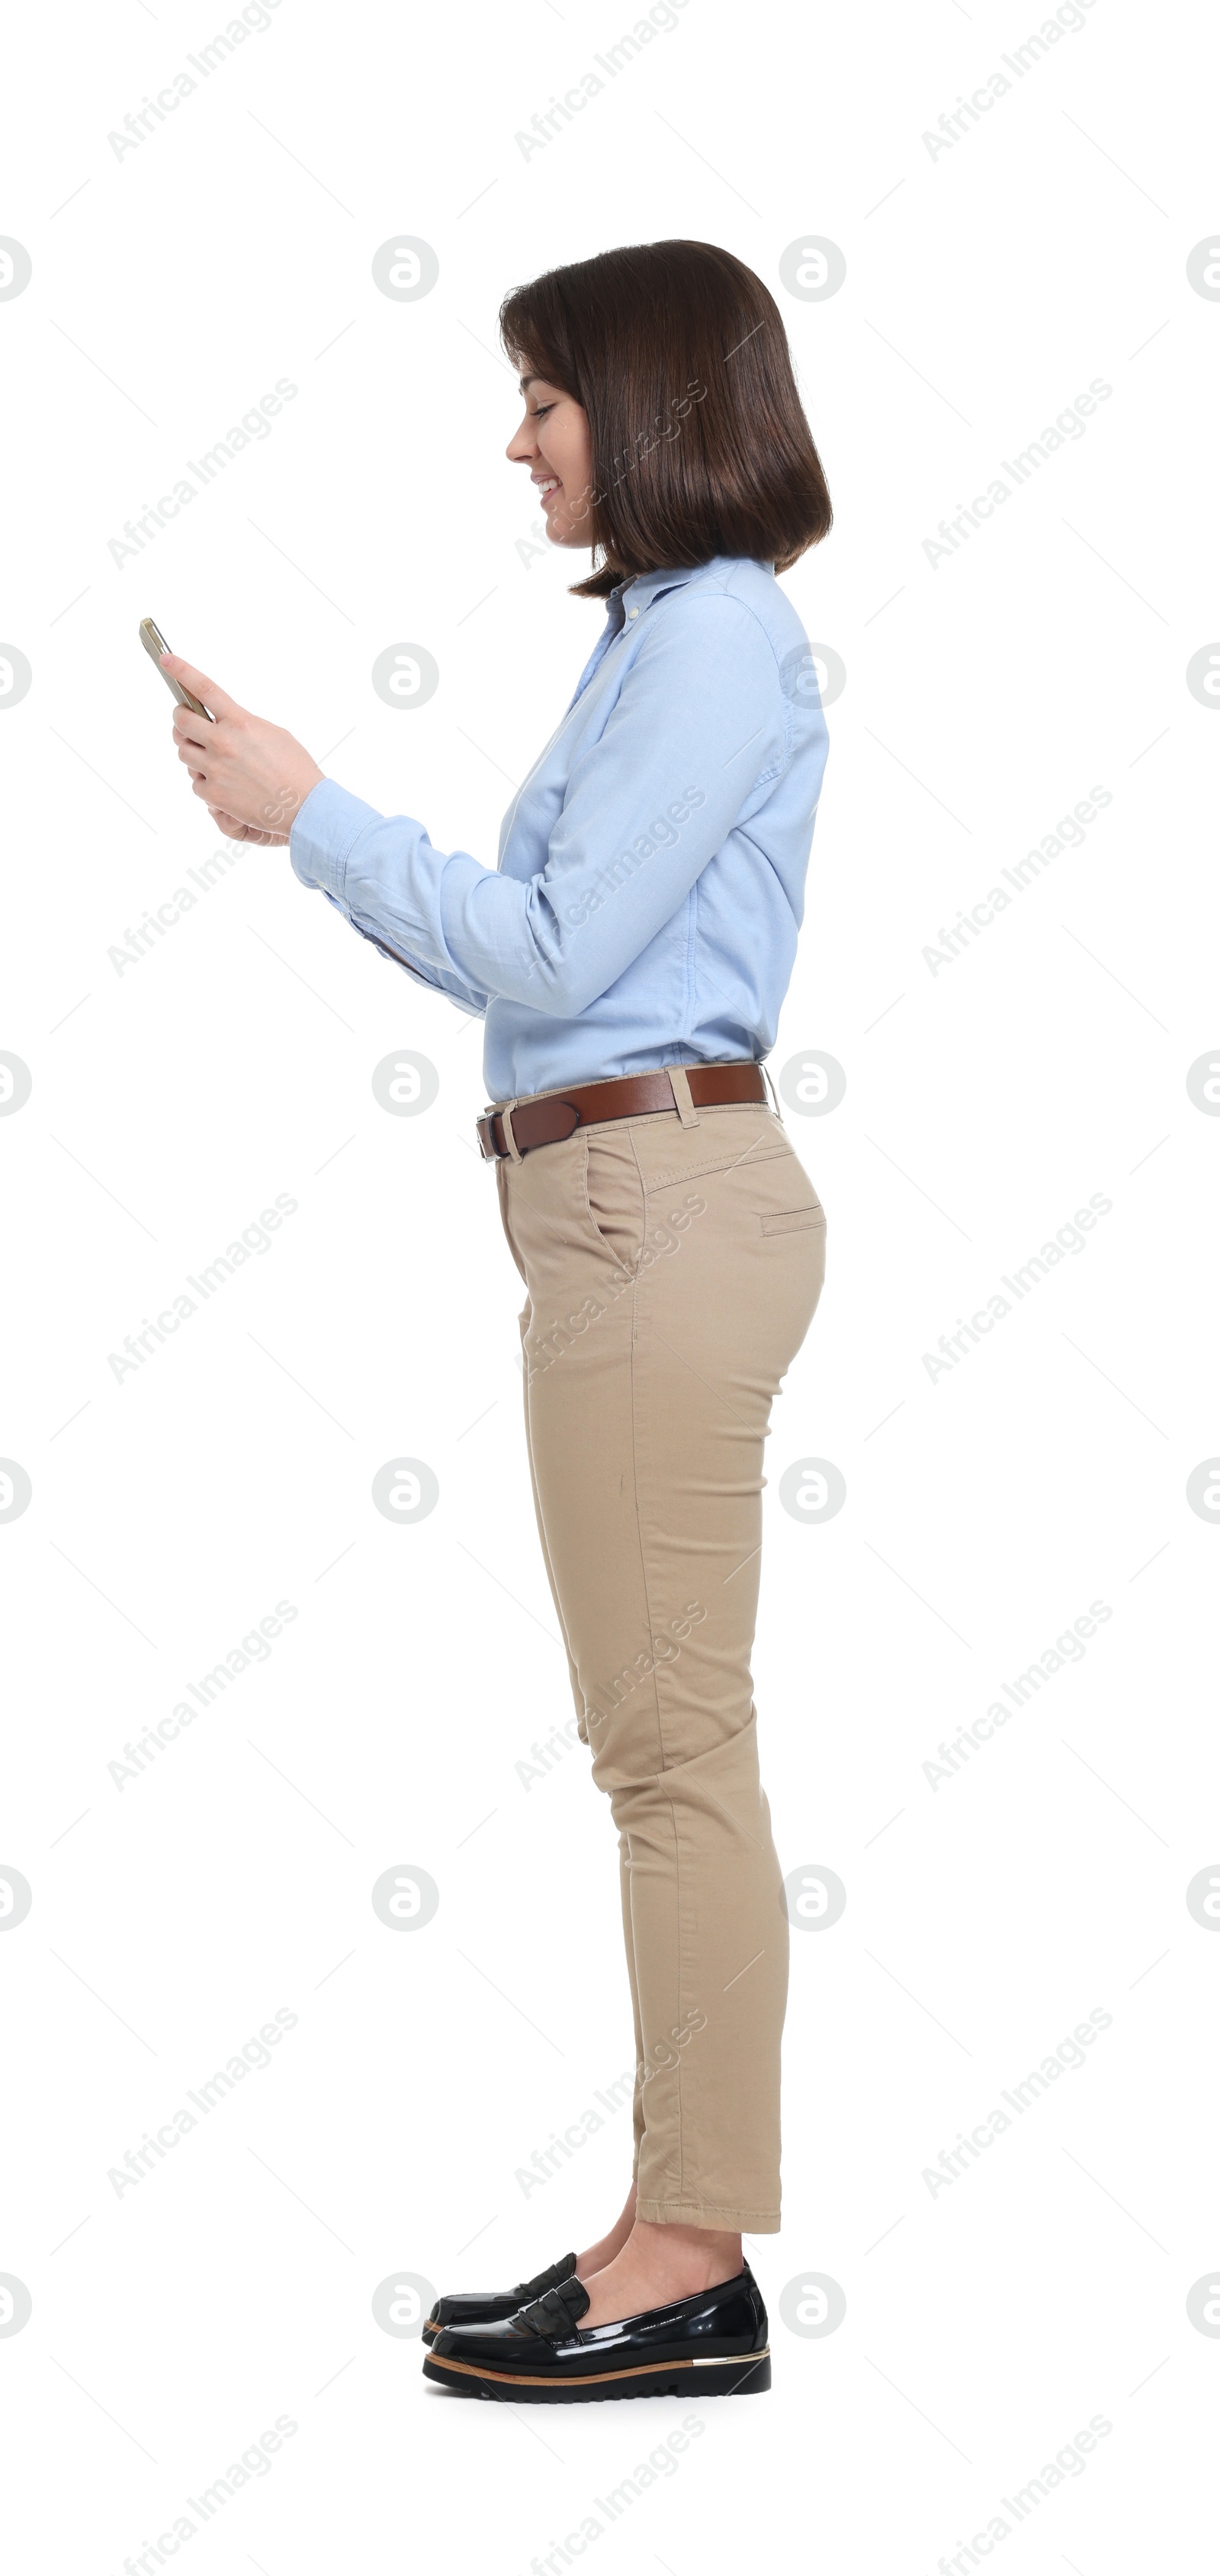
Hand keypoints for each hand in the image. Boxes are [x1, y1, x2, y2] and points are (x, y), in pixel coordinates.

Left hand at [164, 655, 324, 845]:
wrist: (304, 807)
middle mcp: (223, 742)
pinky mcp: (213, 794)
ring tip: (212, 757)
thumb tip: (221, 724)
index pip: (204, 688)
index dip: (181, 671)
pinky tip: (223, 783)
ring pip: (183, 752)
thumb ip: (242, 724)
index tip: (166, 660)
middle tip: (188, 722)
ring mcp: (215, 769)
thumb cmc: (295, 769)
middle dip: (182, 719)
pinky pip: (195, 782)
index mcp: (240, 722)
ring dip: (193, 751)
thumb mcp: (273, 733)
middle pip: (181, 721)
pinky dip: (205, 781)